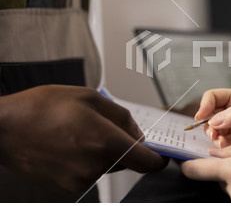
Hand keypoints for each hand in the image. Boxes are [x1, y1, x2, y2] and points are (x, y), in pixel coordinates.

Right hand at [0, 85, 167, 192]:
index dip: (157, 159)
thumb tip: (139, 135)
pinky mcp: (67, 187)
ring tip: (77, 133)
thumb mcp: (90, 98)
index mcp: (106, 141)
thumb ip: (122, 117)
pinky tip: (68, 145)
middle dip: (121, 144)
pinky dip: (86, 161)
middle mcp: (96, 165)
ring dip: (102, 152)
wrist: (3, 128)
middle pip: (126, 160)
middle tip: (100, 126)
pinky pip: (90, 173)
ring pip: (107, 166)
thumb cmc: (42, 107)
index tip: (160, 154)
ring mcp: (80, 180)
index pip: (147, 162)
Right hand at [195, 89, 230, 147]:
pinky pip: (221, 144)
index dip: (205, 106)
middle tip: (216, 135)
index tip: (202, 117)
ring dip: (216, 138)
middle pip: (210, 115)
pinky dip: (223, 147)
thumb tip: (216, 119)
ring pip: (213, 131)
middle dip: (209, 126)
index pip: (213, 97)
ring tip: (225, 144)